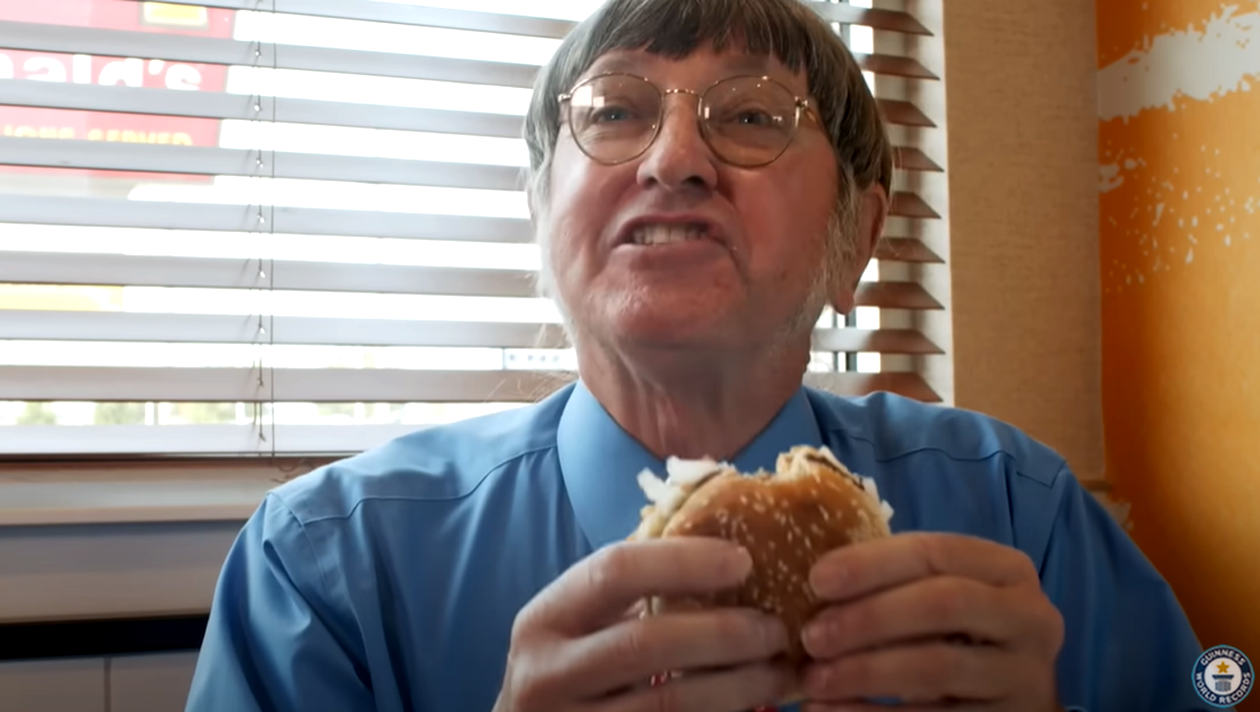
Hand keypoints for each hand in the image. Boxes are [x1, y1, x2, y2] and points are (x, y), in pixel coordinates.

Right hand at [494, 537, 795, 711]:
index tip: (743, 561)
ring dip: (737, 687)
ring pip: (667, 704)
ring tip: (779, 673)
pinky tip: (752, 705)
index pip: (613, 571)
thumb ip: (627, 591)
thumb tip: (724, 552)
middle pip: (645, 643)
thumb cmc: (569, 670)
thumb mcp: (579, 625)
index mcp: (544, 619)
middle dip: (723, 634)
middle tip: (775, 629)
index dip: (683, 561)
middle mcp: (545, 674)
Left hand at [798, 533, 1064, 710]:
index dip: (872, 564)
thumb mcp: (943, 594)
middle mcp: (1028, 617)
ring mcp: (1023, 674)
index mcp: (1007, 569)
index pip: (935, 552)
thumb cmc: (960, 633)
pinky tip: (831, 710)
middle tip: (812, 637)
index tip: (817, 580)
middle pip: (942, 604)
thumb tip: (815, 579)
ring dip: (865, 672)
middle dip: (869, 617)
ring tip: (815, 680)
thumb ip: (896, 580)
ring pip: (937, 666)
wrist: (1012, 698)